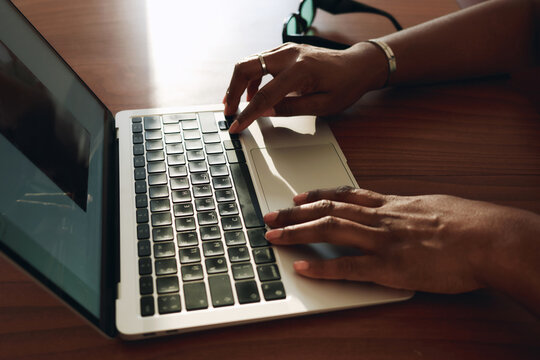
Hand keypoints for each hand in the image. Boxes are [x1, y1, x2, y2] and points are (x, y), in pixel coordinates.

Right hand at [223, 42, 387, 132]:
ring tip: (235, 104)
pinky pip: (258, 62)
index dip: (247, 114)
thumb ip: (291, 108)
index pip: (265, 94)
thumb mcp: (322, 106)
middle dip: (232, 90)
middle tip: (228, 111)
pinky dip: (250, 78)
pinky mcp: (285, 51)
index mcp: (301, 70)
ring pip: (249, 62)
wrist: (357, 65)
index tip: (236, 125)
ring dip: (238, 83)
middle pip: (246, 67)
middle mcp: (289, 55)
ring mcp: (286, 50)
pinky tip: (252, 95)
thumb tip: (265, 112)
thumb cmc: (345, 85)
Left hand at [263, 186, 539, 301]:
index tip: (299, 196)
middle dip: (296, 213)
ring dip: (298, 233)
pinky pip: (348, 266)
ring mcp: (382, 241)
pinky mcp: (389, 267)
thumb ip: (412, 209)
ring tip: (273, 235)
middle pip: (329, 210)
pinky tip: (303, 266)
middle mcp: (381, 218)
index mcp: (392, 204)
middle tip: (271, 215)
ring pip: (330, 231)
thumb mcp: (434, 206)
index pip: (346, 196)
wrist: (488, 238)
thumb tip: (406, 210)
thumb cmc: (468, 222)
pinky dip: (323, 266)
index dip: (319, 195)